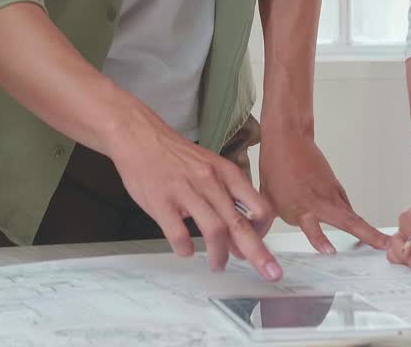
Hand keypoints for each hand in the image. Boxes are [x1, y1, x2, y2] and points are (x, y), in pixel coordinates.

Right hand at [108, 113, 282, 281]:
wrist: (140, 137)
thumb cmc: (175, 156)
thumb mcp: (210, 167)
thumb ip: (226, 197)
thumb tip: (240, 233)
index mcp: (226, 173)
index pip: (258, 207)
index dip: (263, 231)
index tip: (260, 244)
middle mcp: (210, 182)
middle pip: (240, 224)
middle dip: (257, 253)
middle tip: (270, 273)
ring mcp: (185, 191)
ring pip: (213, 231)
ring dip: (219, 255)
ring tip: (218, 265)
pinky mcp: (162, 201)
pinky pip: (178, 234)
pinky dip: (185, 249)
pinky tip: (185, 251)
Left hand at [260, 133, 386, 253]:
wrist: (288, 138)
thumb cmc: (275, 168)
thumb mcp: (264, 199)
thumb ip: (263, 223)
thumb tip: (249, 240)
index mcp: (297, 206)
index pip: (310, 227)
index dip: (320, 240)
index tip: (330, 253)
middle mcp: (318, 202)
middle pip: (346, 221)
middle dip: (366, 235)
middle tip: (385, 247)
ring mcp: (330, 194)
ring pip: (353, 215)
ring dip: (369, 230)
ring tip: (385, 243)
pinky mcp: (336, 188)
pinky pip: (347, 207)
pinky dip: (356, 221)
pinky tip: (364, 233)